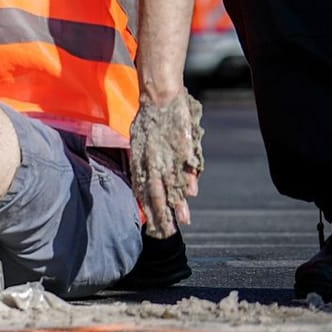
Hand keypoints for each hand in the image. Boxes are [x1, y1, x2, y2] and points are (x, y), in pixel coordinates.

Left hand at [128, 90, 203, 238]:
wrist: (160, 98)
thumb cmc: (149, 122)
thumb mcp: (140, 145)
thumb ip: (143, 166)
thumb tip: (143, 187)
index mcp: (141, 162)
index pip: (143, 191)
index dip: (148, 209)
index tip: (153, 227)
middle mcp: (153, 161)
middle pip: (157, 193)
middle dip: (163, 214)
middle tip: (167, 233)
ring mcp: (167, 154)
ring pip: (172, 184)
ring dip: (178, 204)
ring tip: (183, 221)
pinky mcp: (182, 146)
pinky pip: (186, 166)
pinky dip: (189, 180)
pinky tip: (191, 194)